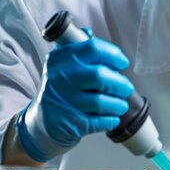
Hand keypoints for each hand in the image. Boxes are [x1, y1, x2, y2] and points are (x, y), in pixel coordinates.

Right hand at [17, 34, 133, 161]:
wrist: (43, 121)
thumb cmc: (64, 89)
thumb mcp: (65, 67)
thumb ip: (86, 56)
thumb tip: (111, 52)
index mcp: (61, 59)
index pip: (93, 48)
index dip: (114, 55)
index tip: (123, 63)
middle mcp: (60, 77)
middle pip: (100, 75)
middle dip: (121, 83)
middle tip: (127, 89)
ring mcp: (64, 100)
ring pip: (102, 101)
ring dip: (118, 104)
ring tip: (120, 105)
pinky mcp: (70, 122)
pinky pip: (100, 121)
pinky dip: (111, 120)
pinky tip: (112, 118)